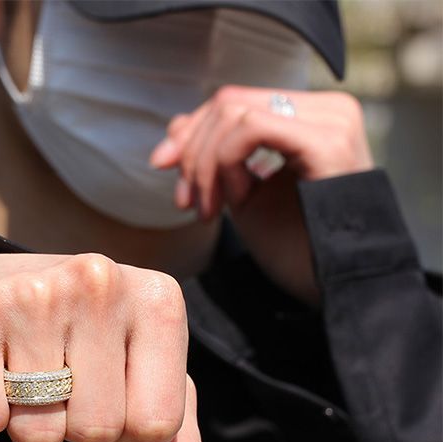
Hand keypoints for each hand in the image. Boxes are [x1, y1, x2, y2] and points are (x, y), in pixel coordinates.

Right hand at [0, 244, 203, 441]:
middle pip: (98, 430)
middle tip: (61, 383)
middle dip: (76, 427)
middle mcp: (100, 281)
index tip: (109, 396)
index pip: (158, 425)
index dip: (129, 435)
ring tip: (26, 372)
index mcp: (158, 299)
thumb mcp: (145, 384)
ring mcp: (33, 292)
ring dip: (30, 424)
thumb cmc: (79, 342)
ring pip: (38, 435)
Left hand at [149, 86, 373, 304]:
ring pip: (234, 111)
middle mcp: (326, 109)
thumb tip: (176, 125)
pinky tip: (236, 201)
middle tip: (186, 204)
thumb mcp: (241, 194)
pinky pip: (252, 128)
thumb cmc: (291, 247)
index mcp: (309, 118)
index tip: (161, 168)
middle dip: (192, 154)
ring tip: (211, 211)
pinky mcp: (328, 142)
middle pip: (228, 103)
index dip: (190, 134)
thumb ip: (214, 156)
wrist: (332, 286)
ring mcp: (331, 121)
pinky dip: (227, 162)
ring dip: (206, 165)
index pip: (233, 103)